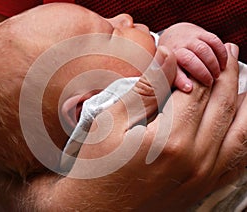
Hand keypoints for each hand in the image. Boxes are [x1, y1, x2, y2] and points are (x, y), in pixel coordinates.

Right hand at [52, 43, 245, 210]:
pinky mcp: (201, 189)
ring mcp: (202, 178)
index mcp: (171, 139)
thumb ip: (143, 89)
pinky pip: (236, 162)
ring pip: (240, 134)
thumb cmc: (97, 166)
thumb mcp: (110, 123)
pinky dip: (245, 139)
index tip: (209, 50)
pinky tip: (243, 125)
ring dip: (244, 104)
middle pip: (221, 107)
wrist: (96, 211)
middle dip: (226, 76)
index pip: (198, 91)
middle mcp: (195, 160)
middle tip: (230, 52)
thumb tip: (168, 57)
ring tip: (244, 83)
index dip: (205, 67)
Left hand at [159, 22, 227, 92]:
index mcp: (168, 62)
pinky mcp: (201, 33)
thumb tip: (182, 93)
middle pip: (189, 59)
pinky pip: (213, 41)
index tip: (188, 88)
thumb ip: (174, 83)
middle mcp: (177, 49)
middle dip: (202, 72)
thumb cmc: (173, 62)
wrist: (174, 37)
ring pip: (203, 49)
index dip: (181, 80)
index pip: (173, 71)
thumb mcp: (169, 74)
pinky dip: (221, 53)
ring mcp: (188, 40)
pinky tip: (223, 64)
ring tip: (217, 74)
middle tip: (209, 82)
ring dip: (213, 63)